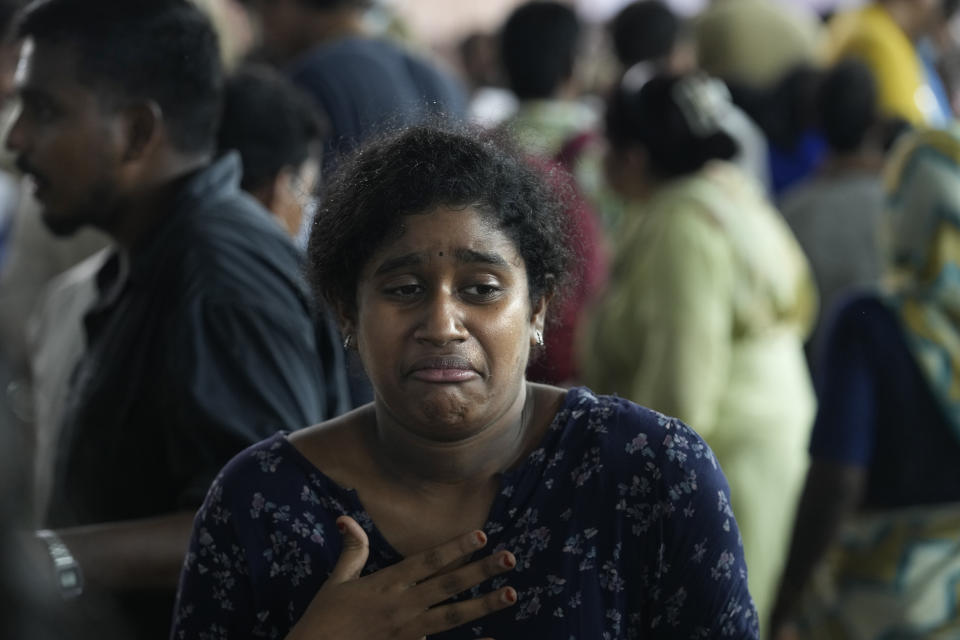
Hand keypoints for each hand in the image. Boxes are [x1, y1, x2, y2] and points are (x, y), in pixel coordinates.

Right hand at [287, 516, 517, 639]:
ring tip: (511, 594)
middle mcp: (402, 607)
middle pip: (448, 585)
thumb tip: (346, 518)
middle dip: (480, 570)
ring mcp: (407, 632)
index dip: (454, 547)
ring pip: (452, 616)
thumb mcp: (337, 583)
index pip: (427, 561)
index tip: (481, 535)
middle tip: (509, 558)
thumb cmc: (324, 620)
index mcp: (386, 585)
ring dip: (483, 605)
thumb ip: (352, 551)